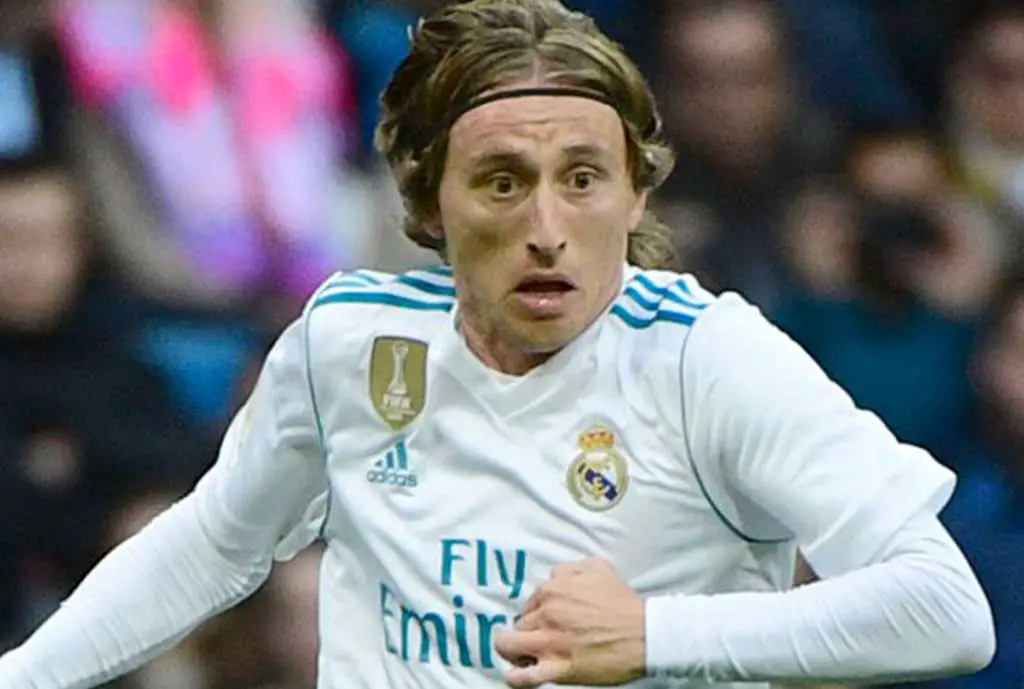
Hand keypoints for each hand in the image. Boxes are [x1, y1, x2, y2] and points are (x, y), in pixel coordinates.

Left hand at [494, 558, 645, 687]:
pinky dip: (516, 677)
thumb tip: (557, 574)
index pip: (531, 601)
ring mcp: (550, 642)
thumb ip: (572, 569)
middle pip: (520, 622)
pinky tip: (516, 675)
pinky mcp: (558, 669)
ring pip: (510, 645)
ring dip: (510, 649)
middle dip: (526, 629)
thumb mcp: (598, 569)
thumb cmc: (623, 602)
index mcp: (554, 589)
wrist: (644, 633)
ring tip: (517, 653)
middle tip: (537, 636)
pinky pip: (525, 677)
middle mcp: (546, 614)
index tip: (543, 618)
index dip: (535, 611)